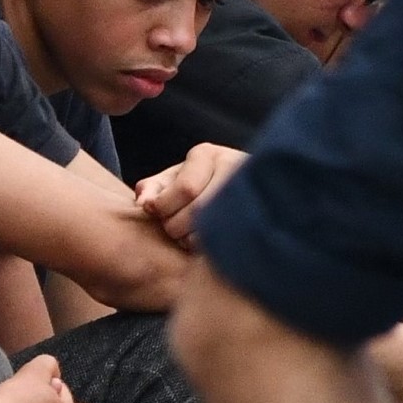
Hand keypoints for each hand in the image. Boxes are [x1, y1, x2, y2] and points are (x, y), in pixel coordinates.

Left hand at [133, 142, 249, 245]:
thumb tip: (144, 204)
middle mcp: (234, 166)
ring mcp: (251, 190)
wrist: (244, 190)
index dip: (164, 208)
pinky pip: (231, 238)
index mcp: (207, 155)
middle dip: (176, 227)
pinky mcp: (259, 213)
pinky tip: (206, 243)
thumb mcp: (172, 181)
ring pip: (216, 227)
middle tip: (173, 231)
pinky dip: (212, 247)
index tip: (157, 215)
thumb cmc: (195, 187)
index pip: (186, 188)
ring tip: (188, 237)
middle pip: (200, 210)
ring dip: (192, 240)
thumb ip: (153, 190)